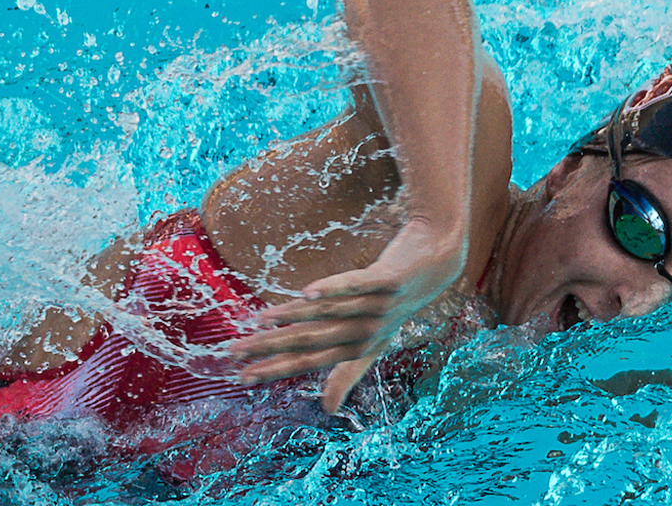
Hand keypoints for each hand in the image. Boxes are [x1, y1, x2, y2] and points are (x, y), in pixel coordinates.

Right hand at [231, 219, 465, 413]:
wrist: (438, 261)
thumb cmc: (399, 303)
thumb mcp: (376, 341)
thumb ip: (348, 372)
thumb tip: (328, 410)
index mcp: (359, 347)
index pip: (309, 362)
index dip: (276, 370)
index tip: (242, 377)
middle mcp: (367, 331)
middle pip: (310, 341)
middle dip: (270, 349)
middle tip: (233, 353)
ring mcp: (378, 306)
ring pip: (326, 313)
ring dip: (291, 318)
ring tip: (258, 321)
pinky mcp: (387, 278)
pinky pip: (356, 284)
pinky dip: (332, 288)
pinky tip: (307, 292)